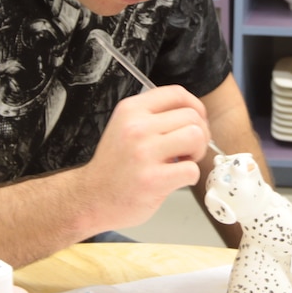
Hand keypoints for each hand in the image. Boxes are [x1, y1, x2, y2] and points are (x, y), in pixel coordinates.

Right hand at [83, 85, 211, 230]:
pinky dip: (191, 176)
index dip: (196, 107)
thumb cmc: (113, 166)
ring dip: (197, 151)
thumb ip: (154, 117)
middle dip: (199, 134)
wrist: (91, 198)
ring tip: (183, 161)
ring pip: (196, 136)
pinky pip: (192, 169)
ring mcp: (144, 153)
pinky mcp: (153, 179)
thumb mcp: (125, 127)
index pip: (177, 94)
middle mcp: (136, 127)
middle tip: (188, 149)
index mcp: (131, 110)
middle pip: (192, 116)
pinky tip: (176, 179)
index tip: (197, 121)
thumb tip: (193, 115)